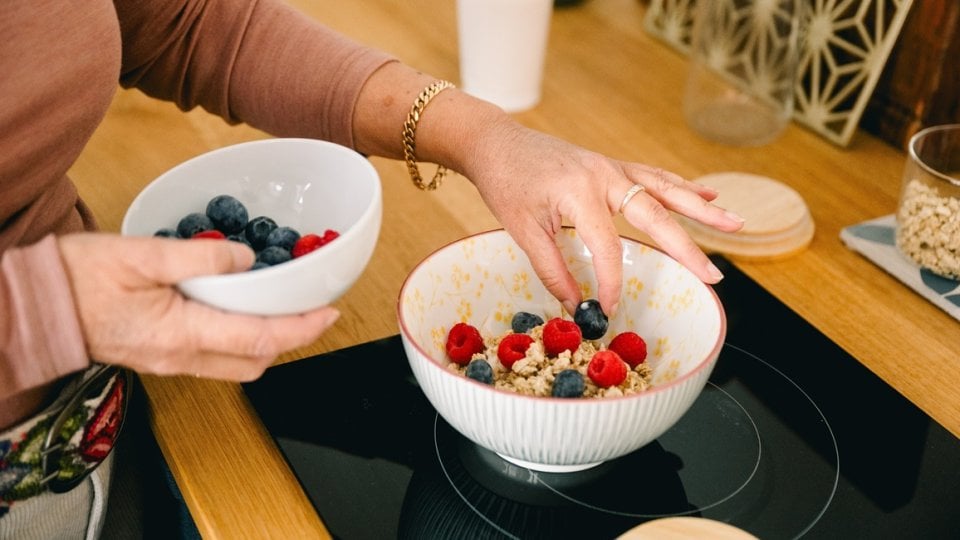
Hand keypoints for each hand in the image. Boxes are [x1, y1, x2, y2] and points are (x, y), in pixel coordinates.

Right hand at [57, 233, 338, 380]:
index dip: (301, 328)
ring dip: (267, 340)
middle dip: (291, 339)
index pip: (259, 339)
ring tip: (284, 307)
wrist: (35, 305)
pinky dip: (239, 338)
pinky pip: (215, 356)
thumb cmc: (79, 277)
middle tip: (311, 308)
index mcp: (180, 334)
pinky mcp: (163, 356)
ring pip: (237, 364)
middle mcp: (181, 358)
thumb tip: (244, 257)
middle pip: (254, 361)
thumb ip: (198, 257)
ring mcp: (171, 362)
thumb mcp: (140, 254)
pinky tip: (241, 309)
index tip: (330, 312)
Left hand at [463, 120, 743, 315]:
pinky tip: (707, 193)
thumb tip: (574, 304)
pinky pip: (653, 177)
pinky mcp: (611, 166)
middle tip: (714, 275)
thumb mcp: (521, 229)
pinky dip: (681, 186)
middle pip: (656, 215)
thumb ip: (550, 268)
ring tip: (737, 223)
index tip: (608, 307)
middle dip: (687, 248)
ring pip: (666, 190)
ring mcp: (612, 167)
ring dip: (702, 209)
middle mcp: (605, 175)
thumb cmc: (505, 184)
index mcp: (581, 191)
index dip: (611, 280)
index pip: (608, 245)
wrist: (496, 143)